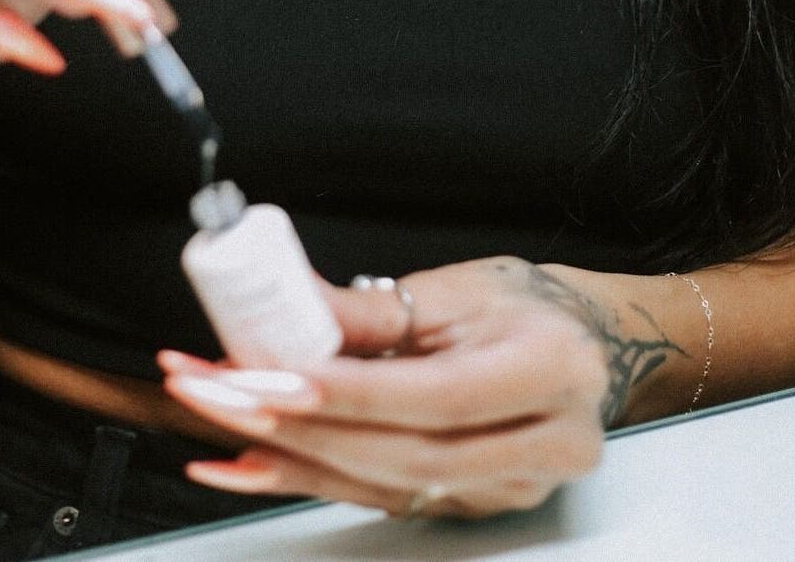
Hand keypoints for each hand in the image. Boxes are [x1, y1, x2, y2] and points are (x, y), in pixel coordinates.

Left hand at [160, 257, 619, 518]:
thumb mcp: (456, 290)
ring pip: (382, 485)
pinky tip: (249, 459)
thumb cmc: (524, 307)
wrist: (578, 346)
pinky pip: (379, 497)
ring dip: (286, 454)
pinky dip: (308, 477)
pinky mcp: (473, 503)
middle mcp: (544, 444)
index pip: (436, 397)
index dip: (347, 394)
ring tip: (217, 415)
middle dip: (295, 425)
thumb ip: (369, 310)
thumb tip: (282, 307)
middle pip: (402, 453)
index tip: (269, 377)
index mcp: (551, 372)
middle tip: (217, 391)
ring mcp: (510, 487)